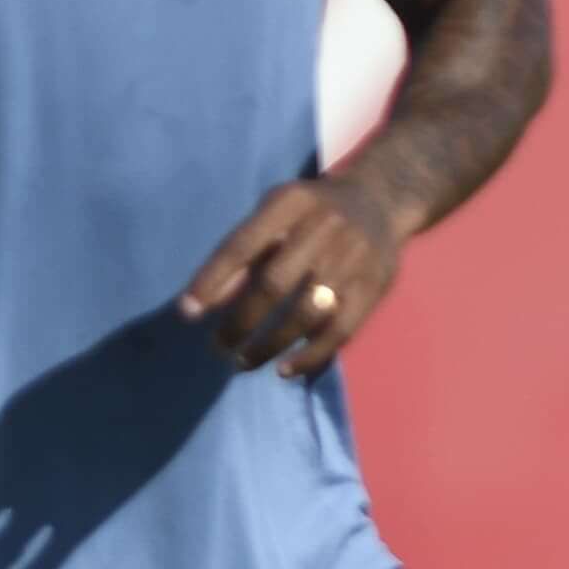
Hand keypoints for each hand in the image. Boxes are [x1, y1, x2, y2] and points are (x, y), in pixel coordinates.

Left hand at [180, 176, 407, 377]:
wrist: (380, 199)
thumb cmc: (311, 212)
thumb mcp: (272, 216)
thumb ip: (240, 257)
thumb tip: (200, 306)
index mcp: (290, 202)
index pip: (243, 245)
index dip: (212, 280)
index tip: (187, 314)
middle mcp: (323, 227)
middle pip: (275, 283)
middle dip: (241, 322)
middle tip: (220, 347)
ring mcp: (353, 258)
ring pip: (306, 312)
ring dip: (270, 345)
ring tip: (244, 362)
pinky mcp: (374, 286)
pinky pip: (340, 330)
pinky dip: (310, 356)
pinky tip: (286, 369)